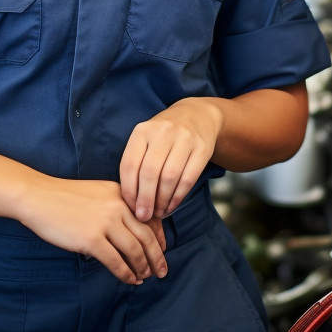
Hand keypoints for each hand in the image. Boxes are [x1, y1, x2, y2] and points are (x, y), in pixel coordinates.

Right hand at [19, 176, 166, 284]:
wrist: (39, 197)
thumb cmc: (65, 197)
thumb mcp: (98, 192)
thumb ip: (116, 206)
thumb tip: (132, 231)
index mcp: (121, 194)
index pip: (150, 217)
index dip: (159, 237)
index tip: (162, 250)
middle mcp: (118, 206)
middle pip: (147, 236)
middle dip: (157, 256)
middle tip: (162, 271)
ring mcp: (106, 223)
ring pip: (135, 250)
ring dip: (143, 267)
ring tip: (146, 277)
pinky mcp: (92, 239)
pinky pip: (116, 261)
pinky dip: (126, 273)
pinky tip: (130, 280)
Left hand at [120, 97, 222, 221]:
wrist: (197, 115)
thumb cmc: (164, 135)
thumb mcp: (146, 139)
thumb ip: (137, 164)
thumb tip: (130, 202)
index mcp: (142, 130)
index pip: (130, 165)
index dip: (129, 191)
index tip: (130, 208)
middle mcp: (163, 131)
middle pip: (150, 172)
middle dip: (145, 200)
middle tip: (143, 216)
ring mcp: (184, 138)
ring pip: (170, 177)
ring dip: (162, 201)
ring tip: (158, 212)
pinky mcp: (202, 148)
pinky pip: (188, 179)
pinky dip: (178, 197)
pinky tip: (172, 206)